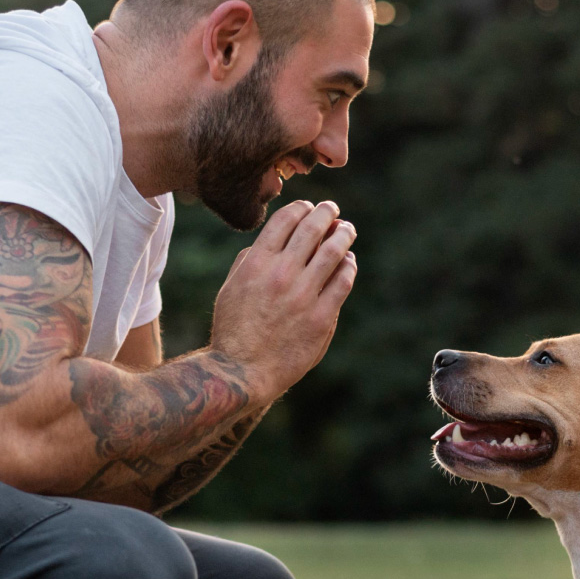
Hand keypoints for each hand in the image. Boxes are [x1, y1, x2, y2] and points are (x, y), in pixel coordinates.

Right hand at [209, 199, 357, 400]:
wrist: (242, 370)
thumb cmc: (234, 329)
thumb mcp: (231, 288)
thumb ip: (250, 261)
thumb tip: (272, 241)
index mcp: (256, 263)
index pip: (285, 220)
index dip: (301, 208)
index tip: (309, 208)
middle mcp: (281, 274)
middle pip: (313, 229)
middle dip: (326, 214)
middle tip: (332, 210)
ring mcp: (303, 296)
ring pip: (333, 252)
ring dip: (343, 235)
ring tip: (347, 229)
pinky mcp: (322, 317)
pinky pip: (343, 281)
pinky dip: (349, 266)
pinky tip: (348, 262)